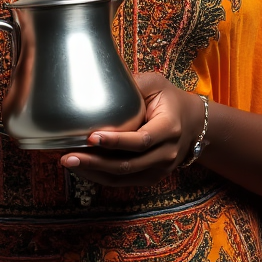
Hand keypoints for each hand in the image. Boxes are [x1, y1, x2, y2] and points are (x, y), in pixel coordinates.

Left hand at [59, 72, 204, 186]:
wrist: (192, 123)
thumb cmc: (169, 99)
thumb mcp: (156, 84)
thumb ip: (133, 84)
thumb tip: (101, 80)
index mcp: (169, 128)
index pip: (140, 140)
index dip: (116, 142)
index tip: (91, 137)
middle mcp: (166, 153)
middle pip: (128, 165)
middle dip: (95, 162)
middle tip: (68, 156)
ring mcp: (159, 169)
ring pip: (123, 177)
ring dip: (94, 172)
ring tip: (69, 162)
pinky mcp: (151, 177)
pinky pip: (123, 181)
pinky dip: (101, 176)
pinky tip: (82, 168)